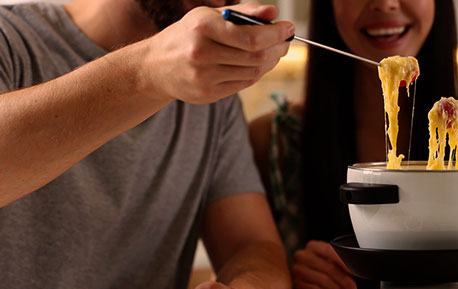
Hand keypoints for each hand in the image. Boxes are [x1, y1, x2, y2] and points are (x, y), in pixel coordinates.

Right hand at [138, 2, 293, 103]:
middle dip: (277, 48)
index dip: (275, 34)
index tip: (288, 28)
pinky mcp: (208, 93)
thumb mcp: (209, 16)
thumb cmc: (187, 36)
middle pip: (255, 56)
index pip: (250, 36)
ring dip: (270, 62)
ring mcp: (204, 77)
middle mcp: (202, 54)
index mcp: (203, 28)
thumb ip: (244, 13)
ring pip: (252, 72)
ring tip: (274, 52)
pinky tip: (258, 64)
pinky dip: (257, 73)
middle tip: (285, 42)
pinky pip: (243, 84)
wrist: (155, 67)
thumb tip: (273, 12)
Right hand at [292, 240, 357, 288]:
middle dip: (343, 280)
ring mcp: (297, 270)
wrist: (307, 282)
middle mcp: (302, 256)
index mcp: (312, 246)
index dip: (343, 261)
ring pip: (322, 280)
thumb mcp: (329, 262)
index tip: (354, 271)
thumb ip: (338, 261)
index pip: (328, 250)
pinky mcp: (296, 285)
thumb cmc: (321, 271)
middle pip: (327, 267)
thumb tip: (354, 268)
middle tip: (352, 288)